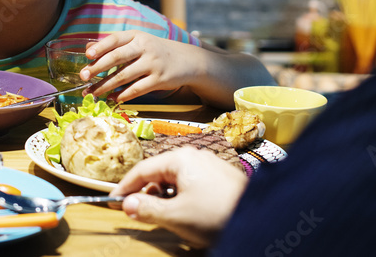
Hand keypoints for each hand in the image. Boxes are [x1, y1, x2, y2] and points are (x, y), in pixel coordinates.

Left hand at [79, 31, 202, 102]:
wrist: (187, 60)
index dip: (100, 47)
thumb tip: (88, 48)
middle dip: (98, 68)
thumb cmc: (156, 51)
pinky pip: (137, 89)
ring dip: (105, 86)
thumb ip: (116, 45)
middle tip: (83, 77)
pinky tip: (113, 99)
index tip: (87, 55)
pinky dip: (123, 95)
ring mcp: (153, 63)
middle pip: (117, 57)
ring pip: (124, 76)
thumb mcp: (138, 42)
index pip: (115, 39)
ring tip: (92, 93)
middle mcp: (145, 47)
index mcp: (137, 35)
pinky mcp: (159, 79)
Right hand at [110, 147, 246, 247]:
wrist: (261, 220)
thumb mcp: (176, 216)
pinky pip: (192, 183)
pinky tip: (185, 213)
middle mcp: (194, 156)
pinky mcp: (221, 177)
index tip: (113, 200)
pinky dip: (181, 196)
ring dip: (165, 196)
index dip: (125, 187)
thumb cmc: (218, 214)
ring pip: (176, 179)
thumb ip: (147, 209)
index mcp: (180, 159)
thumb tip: (127, 205)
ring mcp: (210, 165)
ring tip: (165, 216)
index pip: (143, 169)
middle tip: (139, 212)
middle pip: (159, 172)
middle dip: (147, 193)